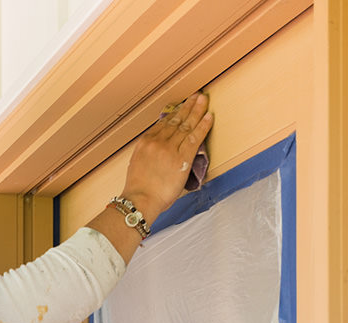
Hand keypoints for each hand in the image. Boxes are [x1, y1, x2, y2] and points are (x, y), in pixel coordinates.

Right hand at [120, 92, 213, 221]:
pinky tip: (209, 116)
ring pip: (186, 125)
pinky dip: (203, 126)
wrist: (140, 200)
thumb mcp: (138, 164)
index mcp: (145, 142)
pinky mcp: (182, 158)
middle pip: (176, 120)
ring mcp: (170, 148)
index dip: (175, 113)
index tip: (182, 106)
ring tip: (203, 100)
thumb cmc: (139, 189)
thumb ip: (150, 154)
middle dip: (187, 107)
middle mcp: (157, 141)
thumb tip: (160, 152)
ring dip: (196, 111)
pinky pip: (195, 137)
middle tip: (196, 97)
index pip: (163, 123)